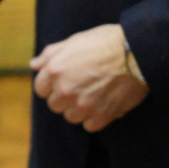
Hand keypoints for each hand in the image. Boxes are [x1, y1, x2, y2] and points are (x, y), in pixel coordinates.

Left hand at [30, 24, 148, 132]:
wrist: (136, 53)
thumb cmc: (103, 42)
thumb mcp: (72, 41)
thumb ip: (50, 55)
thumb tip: (33, 65)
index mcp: (55, 70)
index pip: (40, 89)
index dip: (50, 85)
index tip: (62, 80)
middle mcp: (65, 90)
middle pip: (54, 105)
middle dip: (63, 98)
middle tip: (78, 87)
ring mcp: (84, 105)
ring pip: (71, 117)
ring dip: (78, 109)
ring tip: (90, 96)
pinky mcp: (103, 115)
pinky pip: (89, 126)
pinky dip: (94, 118)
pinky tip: (101, 106)